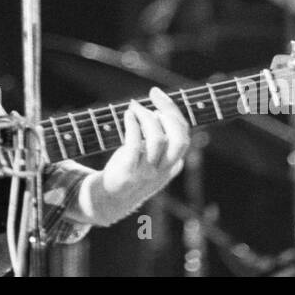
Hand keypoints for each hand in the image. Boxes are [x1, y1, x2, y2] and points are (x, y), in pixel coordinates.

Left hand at [78, 88, 189, 226]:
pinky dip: (133, 126)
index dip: (173, 112)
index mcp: (172, 164)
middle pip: (179, 139)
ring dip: (147, 117)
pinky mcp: (129, 173)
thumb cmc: (131, 171)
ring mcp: (147, 172)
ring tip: (135, 107)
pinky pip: (135, 146)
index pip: (183, 136)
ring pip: (158, 140)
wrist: (110, 199)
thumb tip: (159, 111)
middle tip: (152, 97)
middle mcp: (163, 169)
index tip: (158, 95)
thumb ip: (161, 141)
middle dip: (169, 112)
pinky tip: (128, 115)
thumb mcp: (152, 159)